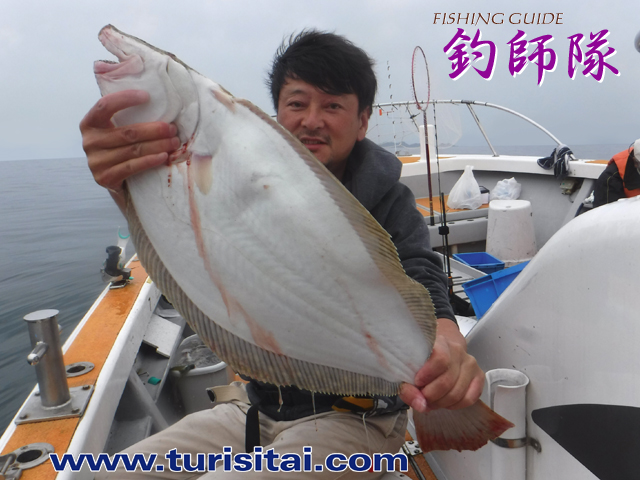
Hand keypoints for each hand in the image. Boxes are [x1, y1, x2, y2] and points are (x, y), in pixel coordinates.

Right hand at [80, 89, 180, 207]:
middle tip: (172, 129)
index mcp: (89, 124)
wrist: (114, 182)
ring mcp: (96, 162)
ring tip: (173, 142)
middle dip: (154, 130)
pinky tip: (164, 156)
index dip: (125, 99)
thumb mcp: (115, 131)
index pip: (104, 106)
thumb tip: (154, 99)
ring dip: (158, 145)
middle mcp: (89, 142)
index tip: (147, 96)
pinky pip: (132, 167)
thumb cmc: (119, 150)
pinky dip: (150, 161)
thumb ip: (125, 117)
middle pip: (127, 132)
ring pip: (133, 150)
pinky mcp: (105, 178)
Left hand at [399, 318, 483, 412]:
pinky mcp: (479, 376)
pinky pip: (469, 399)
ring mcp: (470, 363)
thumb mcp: (407, 367)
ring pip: (458, 393)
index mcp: (438, 342)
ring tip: (430, 400)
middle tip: (421, 397)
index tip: (417, 382)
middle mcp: (457, 350)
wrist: (439, 348)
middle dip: (431, 396)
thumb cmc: (421, 358)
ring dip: (441, 403)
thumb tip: (420, 405)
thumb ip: (408, 387)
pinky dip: (454, 405)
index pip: (440, 359)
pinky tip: (445, 401)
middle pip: (448, 381)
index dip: (428, 375)